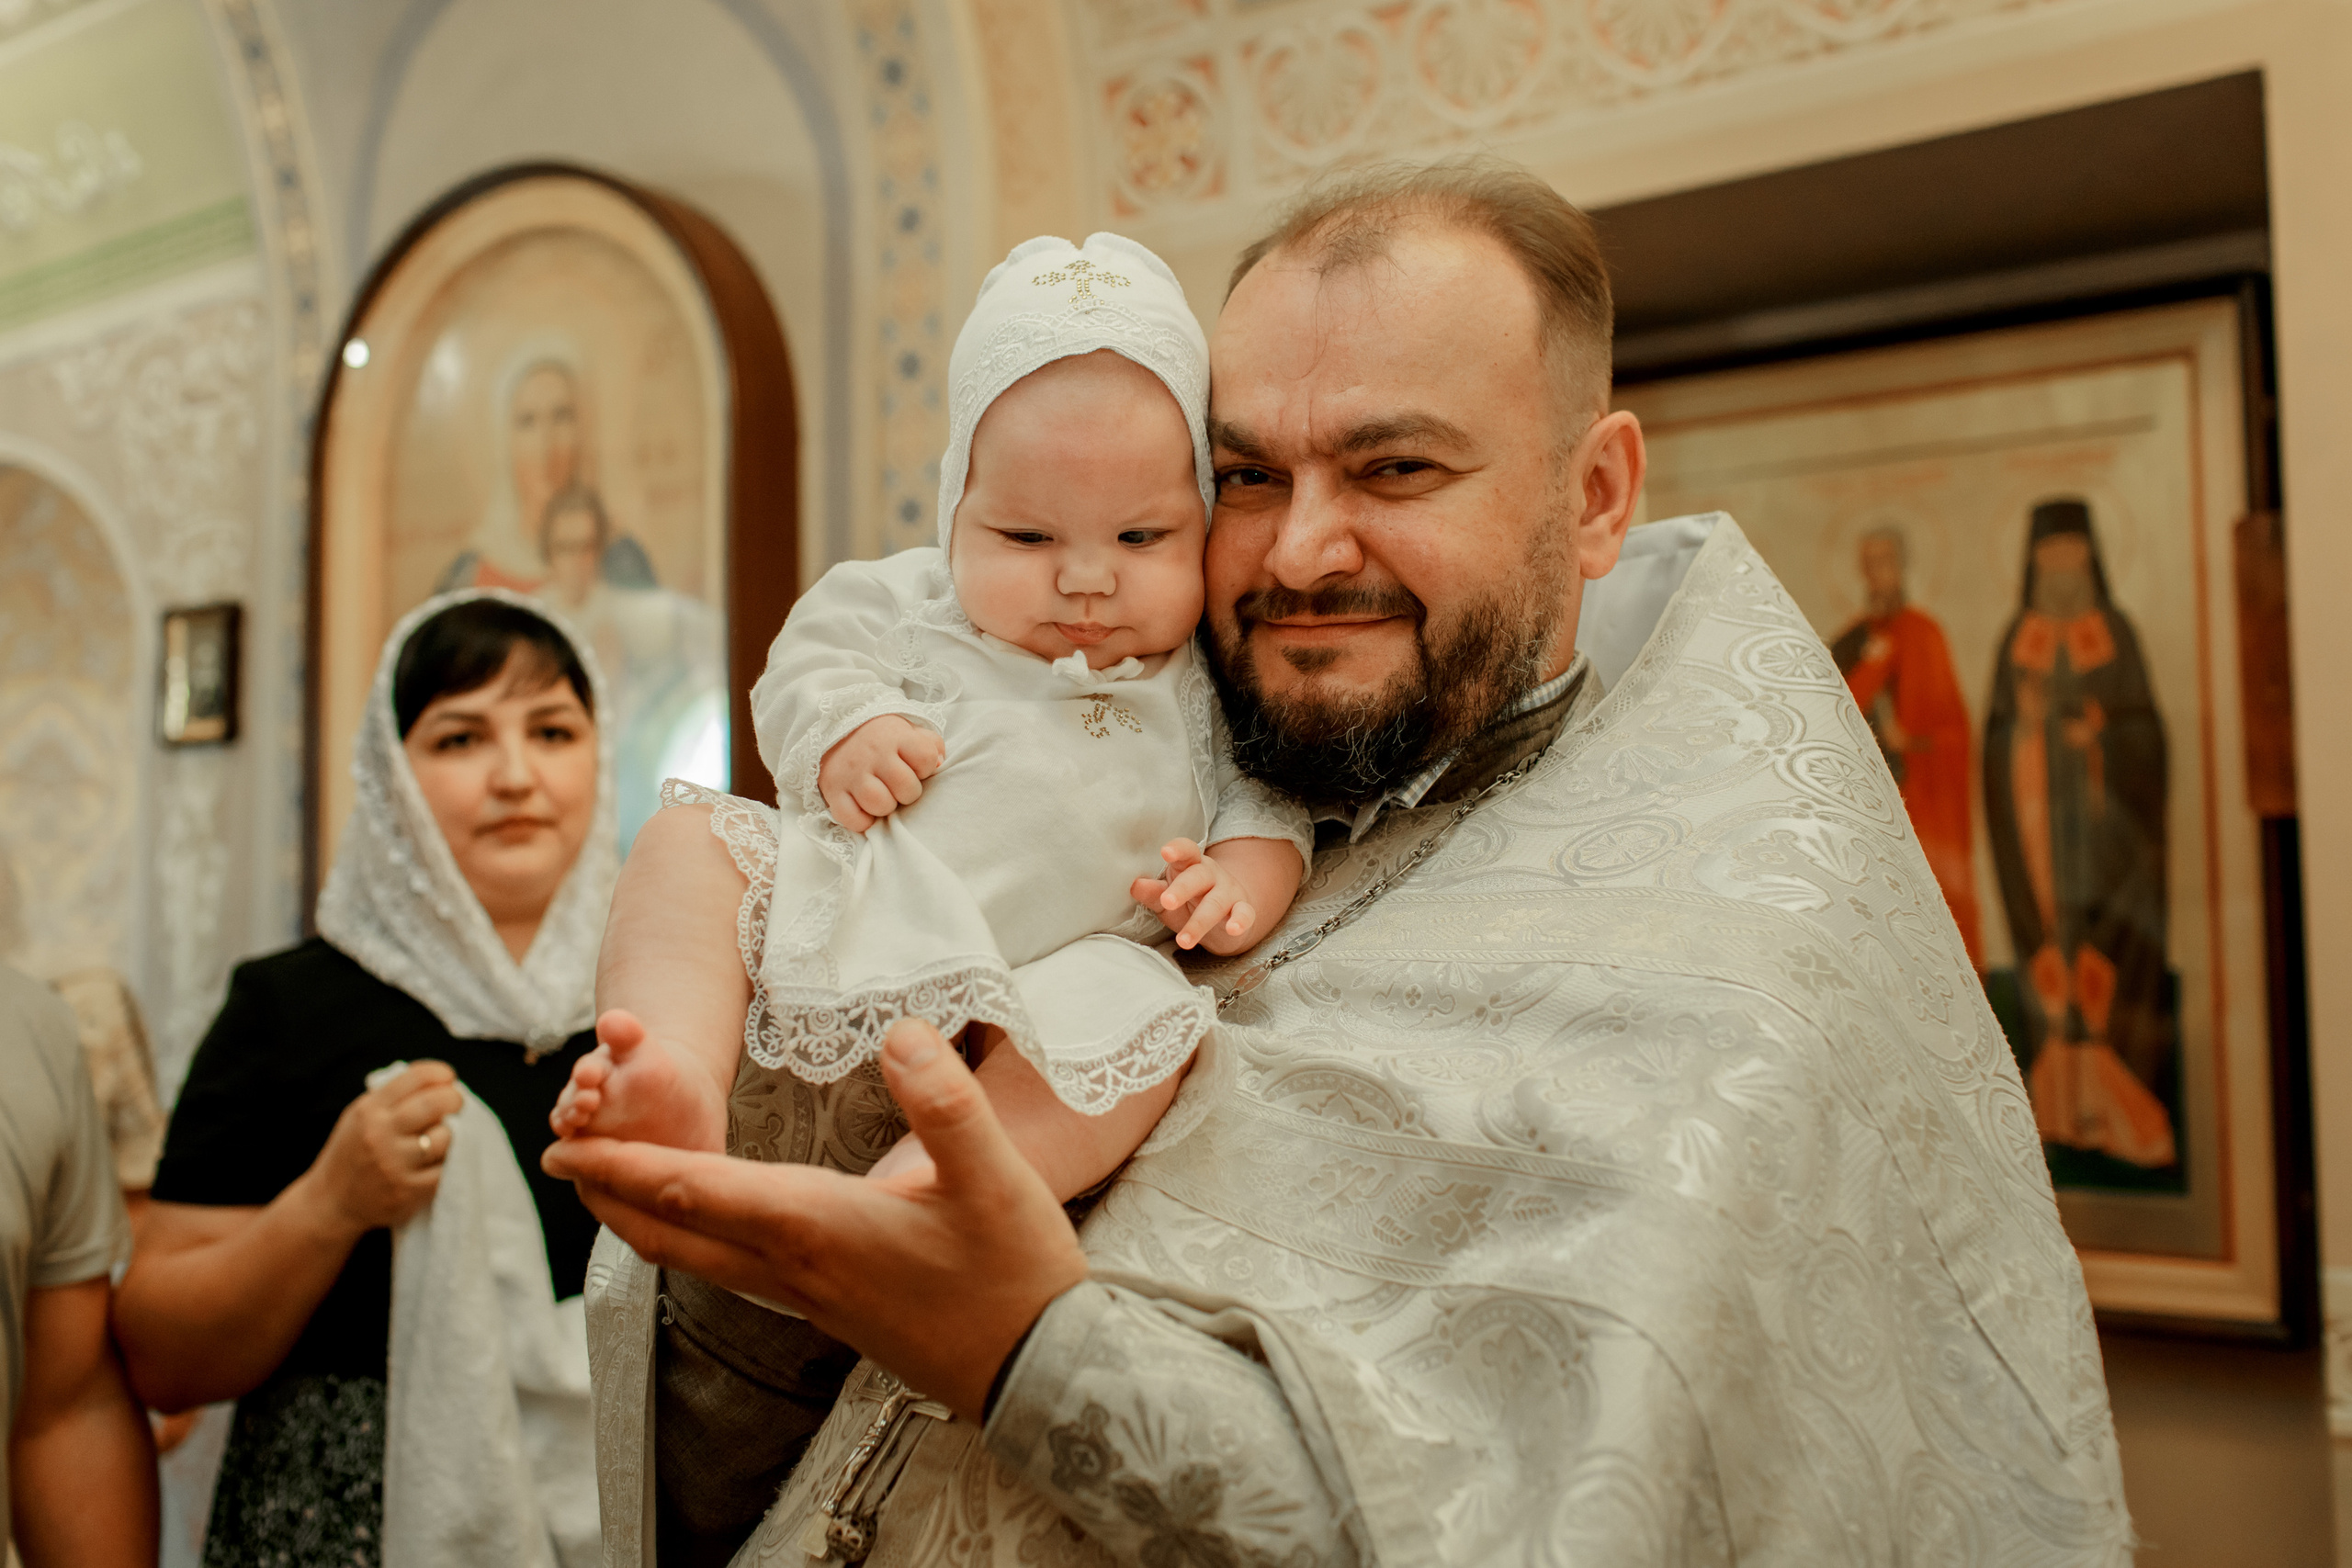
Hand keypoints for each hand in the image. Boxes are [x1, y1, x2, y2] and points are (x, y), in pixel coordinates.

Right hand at [307, 1061, 461, 1235]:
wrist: (332, 1205)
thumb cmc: (352, 1155)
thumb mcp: (359, 1118)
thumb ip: (392, 1098)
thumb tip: (439, 1081)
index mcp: (368, 1111)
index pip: (415, 1078)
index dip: (439, 1073)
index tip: (448, 1078)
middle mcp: (380, 1135)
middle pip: (435, 1104)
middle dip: (454, 1099)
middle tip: (456, 1104)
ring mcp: (395, 1164)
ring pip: (445, 1137)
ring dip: (451, 1135)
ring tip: (441, 1137)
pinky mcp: (409, 1191)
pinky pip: (446, 1169)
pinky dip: (448, 1162)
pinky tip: (439, 1160)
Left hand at [545, 1019, 1086, 1422]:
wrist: (1038, 1371)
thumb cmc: (1015, 1273)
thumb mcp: (995, 1176)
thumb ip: (945, 1102)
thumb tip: (898, 1031)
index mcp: (816, 1227)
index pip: (695, 1189)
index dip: (623, 1164)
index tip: (563, 1144)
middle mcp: (795, 1267)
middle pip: (672, 1233)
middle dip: (610, 1195)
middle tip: (562, 1159)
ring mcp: (808, 1297)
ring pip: (697, 1259)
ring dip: (645, 1221)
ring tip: (613, 1189)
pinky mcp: (829, 1310)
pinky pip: (731, 1271)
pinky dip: (693, 1240)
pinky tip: (706, 1229)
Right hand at [819, 715, 945, 832]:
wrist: (834, 727)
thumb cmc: (880, 736)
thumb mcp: (908, 731)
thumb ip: (931, 744)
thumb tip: (940, 765)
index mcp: (894, 735)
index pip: (926, 759)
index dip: (925, 767)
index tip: (913, 765)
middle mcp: (872, 753)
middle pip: (906, 788)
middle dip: (908, 792)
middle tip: (897, 785)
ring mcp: (851, 773)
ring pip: (880, 805)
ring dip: (885, 806)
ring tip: (881, 795)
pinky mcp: (833, 790)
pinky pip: (852, 819)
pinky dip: (861, 821)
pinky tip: (864, 808)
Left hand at [1131, 838, 1256, 952]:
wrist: (1225, 915)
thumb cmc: (1190, 902)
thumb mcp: (1167, 899)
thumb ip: (1153, 893)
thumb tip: (1134, 885)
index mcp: (1190, 865)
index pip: (1186, 851)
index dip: (1178, 849)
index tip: (1166, 852)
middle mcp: (1211, 874)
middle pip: (1198, 877)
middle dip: (1182, 889)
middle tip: (1167, 902)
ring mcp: (1228, 891)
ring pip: (1215, 903)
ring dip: (1199, 922)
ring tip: (1184, 941)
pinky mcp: (1243, 909)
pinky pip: (1245, 913)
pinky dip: (1241, 921)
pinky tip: (1233, 929)